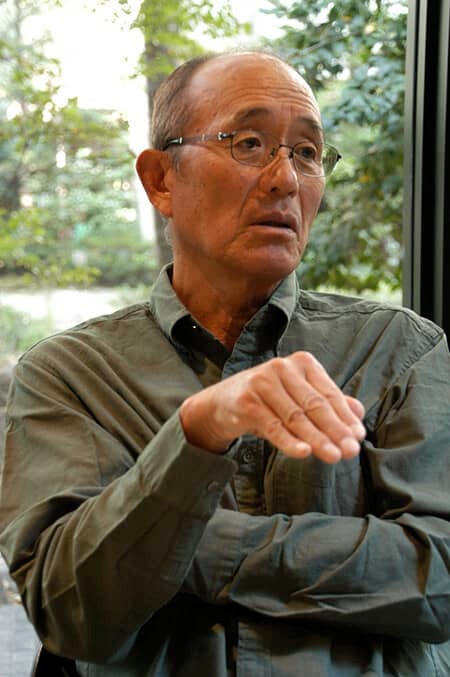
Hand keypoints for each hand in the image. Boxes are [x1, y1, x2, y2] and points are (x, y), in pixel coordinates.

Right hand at [180, 352, 364, 462]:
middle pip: (314, 405)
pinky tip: (303, 453)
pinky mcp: (247, 401)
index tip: (358, 437)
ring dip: (317, 439)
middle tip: (350, 451)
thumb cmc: (269, 399)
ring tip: (333, 456)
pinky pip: (273, 426)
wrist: (224, 402)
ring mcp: (262, 382)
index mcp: (301, 363)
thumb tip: (359, 413)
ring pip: (295, 417)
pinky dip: (289, 441)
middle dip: (335, 430)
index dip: (345, 417)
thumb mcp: (299, 397)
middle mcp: (282, 367)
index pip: (328, 393)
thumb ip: (328, 402)